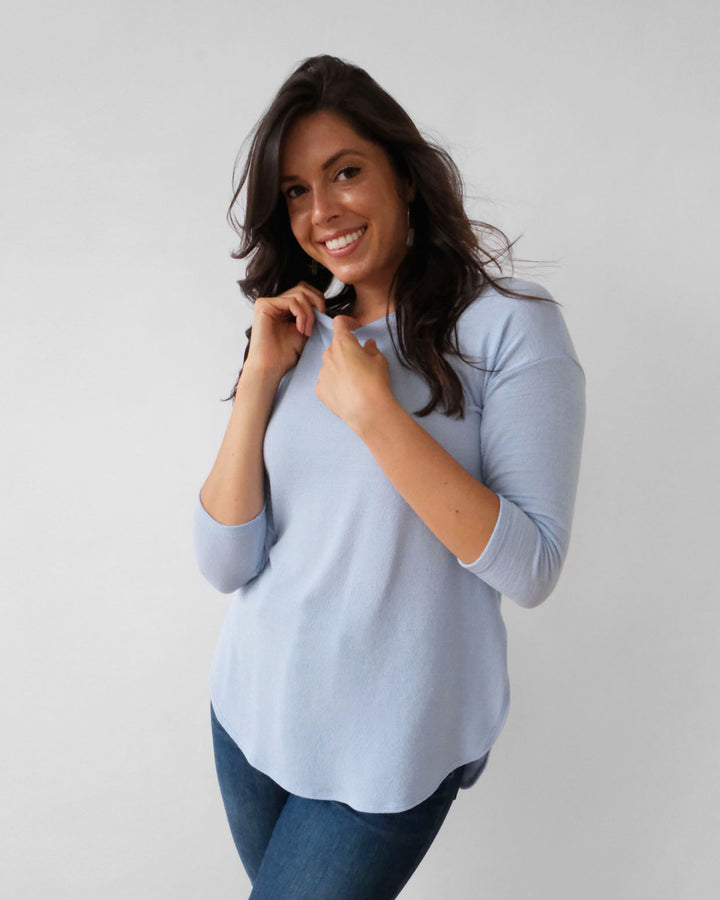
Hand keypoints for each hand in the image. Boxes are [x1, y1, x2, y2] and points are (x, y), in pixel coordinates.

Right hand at [245, 282, 325, 379]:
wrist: (271, 367)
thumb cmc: (286, 354)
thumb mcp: (305, 330)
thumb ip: (312, 314)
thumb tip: (323, 302)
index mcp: (284, 306)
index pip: (305, 290)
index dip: (318, 301)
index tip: (323, 318)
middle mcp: (274, 301)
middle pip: (303, 287)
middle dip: (316, 303)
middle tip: (318, 321)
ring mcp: (267, 302)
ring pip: (300, 294)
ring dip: (309, 314)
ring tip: (306, 331)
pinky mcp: (263, 305)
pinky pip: (292, 302)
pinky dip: (302, 315)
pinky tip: (300, 329)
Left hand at [315, 315, 393, 431]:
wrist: (367, 410)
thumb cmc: (375, 382)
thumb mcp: (380, 360)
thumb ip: (371, 349)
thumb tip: (368, 345)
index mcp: (343, 343)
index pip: (339, 323)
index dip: (348, 322)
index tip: (355, 327)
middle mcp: (328, 355)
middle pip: (336, 347)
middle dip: (347, 351)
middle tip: (360, 362)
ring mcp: (322, 373)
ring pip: (331, 365)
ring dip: (340, 368)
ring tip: (355, 382)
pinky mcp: (320, 389)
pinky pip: (327, 382)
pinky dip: (335, 384)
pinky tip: (347, 393)